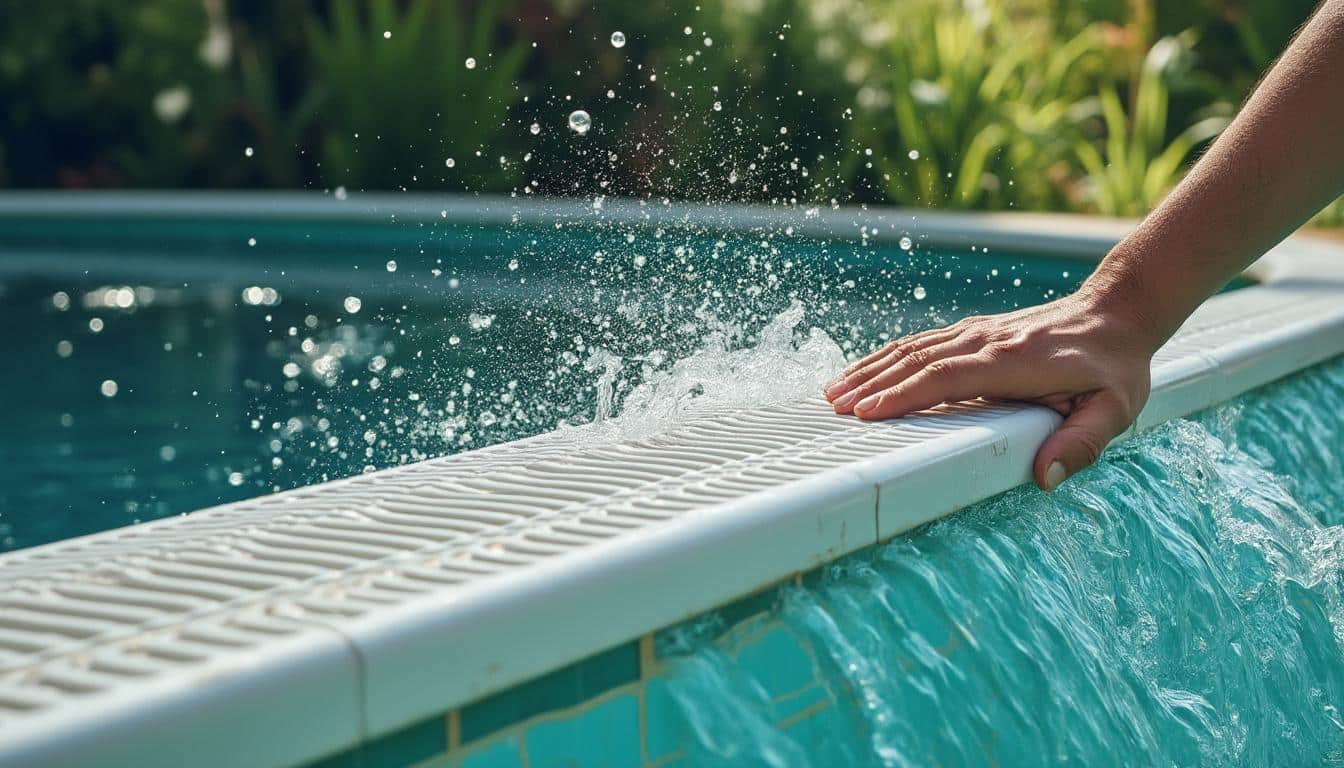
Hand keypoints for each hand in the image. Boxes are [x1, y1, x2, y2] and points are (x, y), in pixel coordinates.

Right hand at [822, 290, 1155, 489]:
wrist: (1117, 311)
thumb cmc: (1115, 366)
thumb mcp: (1115, 409)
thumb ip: (1083, 443)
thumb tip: (1046, 477)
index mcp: (1013, 362)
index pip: (945, 378)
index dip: (904, 395)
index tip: (867, 413)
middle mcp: (987, 341)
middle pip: (916, 361)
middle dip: (872, 384)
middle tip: (834, 410)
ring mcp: (977, 332)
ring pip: (912, 347)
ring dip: (871, 369)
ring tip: (834, 392)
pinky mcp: (974, 331)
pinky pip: (922, 342)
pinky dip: (887, 357)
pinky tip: (867, 371)